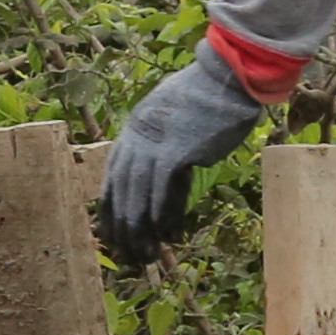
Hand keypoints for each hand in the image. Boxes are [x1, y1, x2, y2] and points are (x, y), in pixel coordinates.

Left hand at [95, 52, 271, 266]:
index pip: (111, 182)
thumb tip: (163, 179)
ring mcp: (154, 145)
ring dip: (142, 230)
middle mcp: (135, 140)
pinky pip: (164, 191)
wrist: (225, 77)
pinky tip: (168, 233)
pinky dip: (164, 215)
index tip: (113, 239)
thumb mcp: (170, 121)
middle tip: (132, 257)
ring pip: (137, 197)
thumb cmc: (204, 99)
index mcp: (131, 134)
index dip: (111, 214)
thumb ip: (159, 146)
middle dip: (125, 230)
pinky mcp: (176, 151)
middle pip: (121, 194)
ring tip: (149, 254)